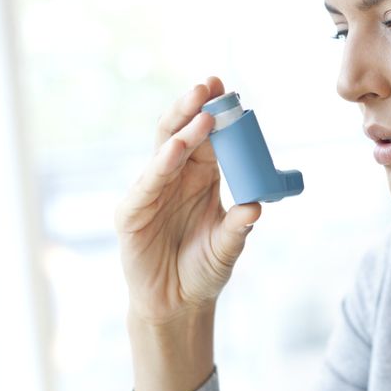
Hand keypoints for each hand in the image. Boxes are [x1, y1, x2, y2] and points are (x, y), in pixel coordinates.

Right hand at [114, 77, 261, 324]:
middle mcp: (176, 178)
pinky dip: (161, 165)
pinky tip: (175, 150)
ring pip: (164, 152)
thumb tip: (257, 208)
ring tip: (202, 114)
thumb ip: (239, 228)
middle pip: (182, 133)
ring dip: (182, 130)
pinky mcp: (133, 213)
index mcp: (202, 177)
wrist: (178, 304)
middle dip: (194, 108)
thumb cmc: (204, 269)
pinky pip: (147, 184)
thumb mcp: (228, 247)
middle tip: (210, 86)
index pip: (209, 137)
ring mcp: (152, 192)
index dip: (217, 113)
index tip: (230, 90)